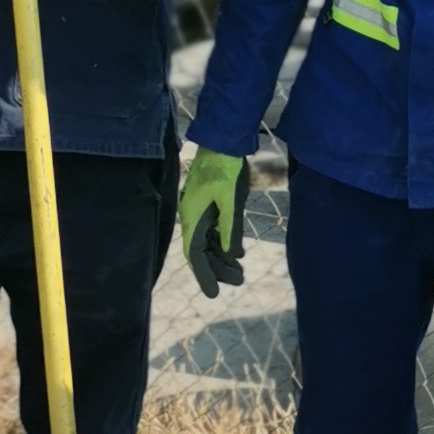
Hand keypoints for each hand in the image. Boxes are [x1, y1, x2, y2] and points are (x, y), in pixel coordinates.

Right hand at [178, 148, 246, 297]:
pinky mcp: (210, 203)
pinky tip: (237, 254)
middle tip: (238, 282)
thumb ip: (230, 228)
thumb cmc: (226, 167)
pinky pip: (215, 230)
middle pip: (202, 251)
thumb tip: (228, 255)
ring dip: (222, 257)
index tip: (213, 294)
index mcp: (193, 216)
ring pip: (209, 242)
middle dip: (218, 268)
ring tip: (240, 273)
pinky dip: (225, 243)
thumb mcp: (231, 199)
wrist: (224, 140)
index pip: (195, 254)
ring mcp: (201, 210)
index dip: (204, 275)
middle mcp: (193, 216)